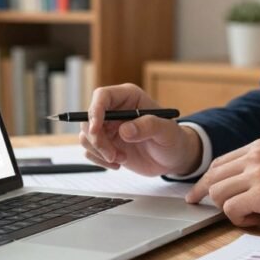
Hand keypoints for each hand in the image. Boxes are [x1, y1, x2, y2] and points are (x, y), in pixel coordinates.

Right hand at [79, 83, 202, 176]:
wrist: (172, 158)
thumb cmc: (173, 139)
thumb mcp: (167, 131)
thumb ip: (148, 127)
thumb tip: (125, 130)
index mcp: (129, 97)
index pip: (102, 96)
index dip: (95, 111)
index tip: (96, 130)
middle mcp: (114, 110)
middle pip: (88, 119)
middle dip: (97, 140)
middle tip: (113, 155)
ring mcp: (108, 128)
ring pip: (86, 136)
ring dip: (100, 152)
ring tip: (121, 158)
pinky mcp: (105, 144)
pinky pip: (90, 151)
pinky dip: (100, 160)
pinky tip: (119, 163)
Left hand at [185, 138, 259, 227]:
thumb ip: (258, 168)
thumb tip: (235, 187)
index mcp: (259, 146)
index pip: (219, 163)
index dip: (206, 180)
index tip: (198, 193)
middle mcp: (255, 156)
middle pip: (213, 177)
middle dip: (206, 195)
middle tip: (205, 208)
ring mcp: (257, 173)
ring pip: (218, 194)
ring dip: (230, 209)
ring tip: (254, 213)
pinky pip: (231, 209)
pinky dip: (240, 219)